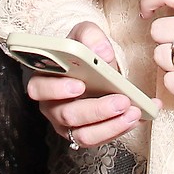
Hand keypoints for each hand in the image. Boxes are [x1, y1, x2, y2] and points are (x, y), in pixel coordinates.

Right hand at [24, 23, 145, 147]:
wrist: (93, 69)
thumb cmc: (82, 53)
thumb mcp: (85, 34)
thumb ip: (91, 36)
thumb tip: (103, 51)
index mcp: (43, 79)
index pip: (39, 88)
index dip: (57, 89)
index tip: (80, 85)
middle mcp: (50, 105)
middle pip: (66, 115)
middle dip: (96, 109)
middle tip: (121, 100)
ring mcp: (66, 124)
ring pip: (83, 134)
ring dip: (111, 125)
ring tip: (133, 112)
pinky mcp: (83, 134)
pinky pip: (99, 139)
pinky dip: (119, 129)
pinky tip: (135, 117)